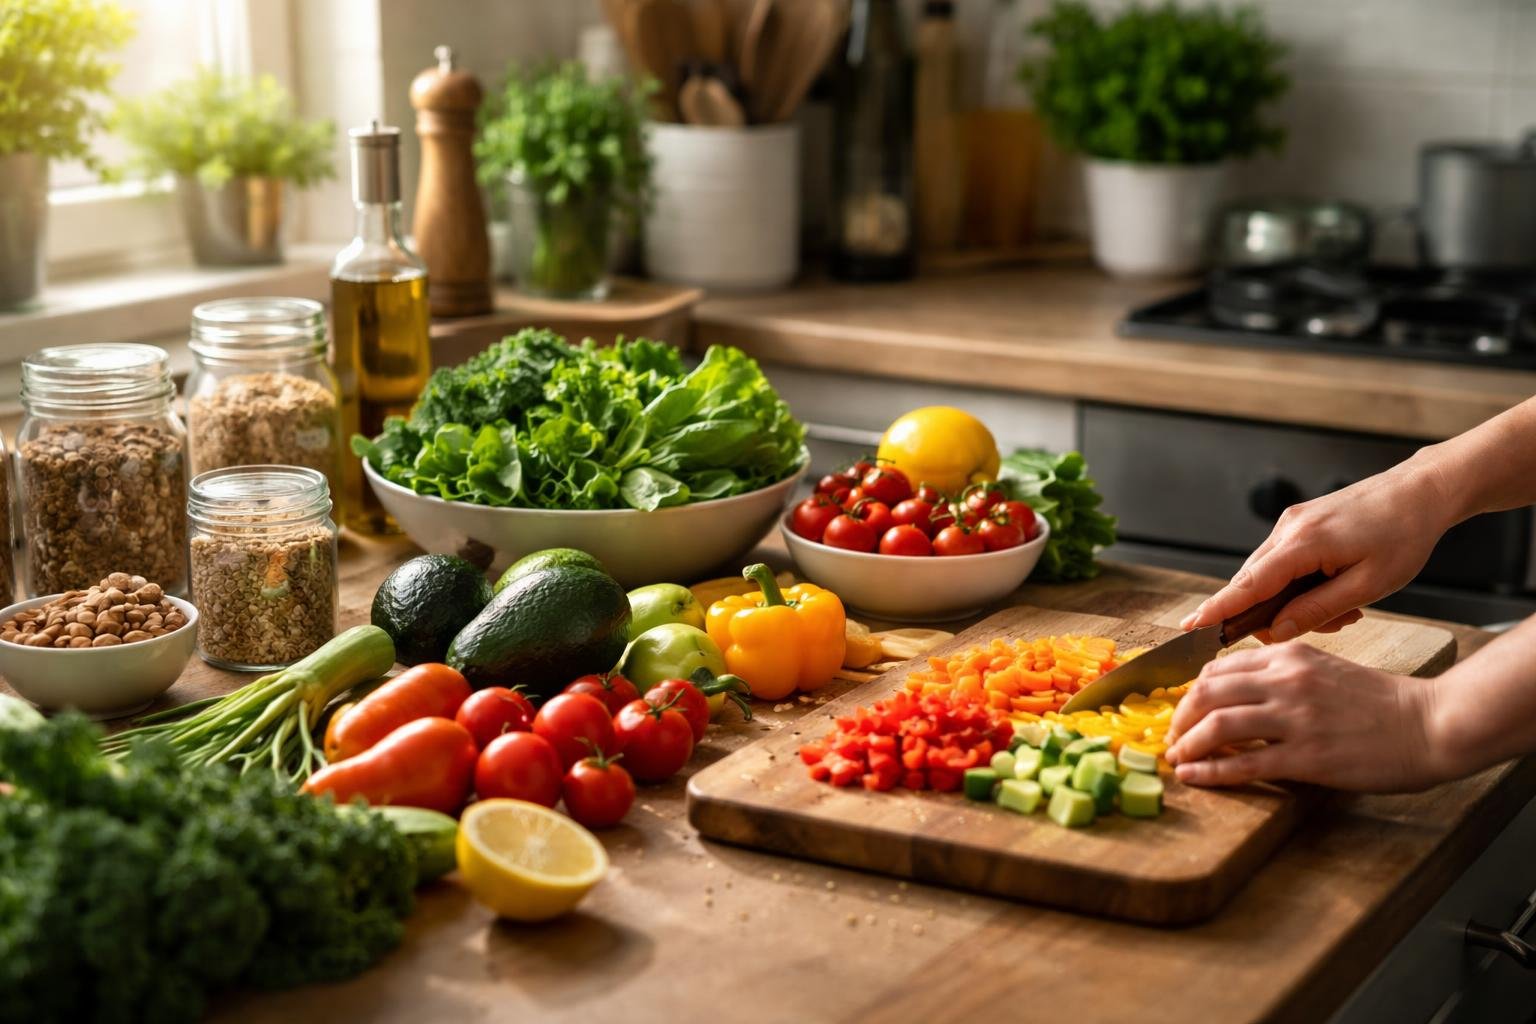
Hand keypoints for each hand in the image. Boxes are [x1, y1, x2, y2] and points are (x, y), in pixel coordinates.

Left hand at [1164, 643, 1446, 791]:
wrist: (1429, 724)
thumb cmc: (1380, 702)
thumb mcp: (1324, 671)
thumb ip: (1281, 676)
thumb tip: (1236, 693)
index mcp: (1289, 657)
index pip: (1217, 669)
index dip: (1190, 692)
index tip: (1182, 710)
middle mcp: (1286, 681)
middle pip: (1207, 693)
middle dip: (1180, 718)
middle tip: (1172, 737)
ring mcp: (1295, 718)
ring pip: (1217, 726)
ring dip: (1187, 745)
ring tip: (1177, 759)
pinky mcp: (1307, 757)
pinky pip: (1244, 765)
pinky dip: (1210, 772)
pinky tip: (1194, 778)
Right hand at [1179, 459, 1453, 642]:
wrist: (1420, 491)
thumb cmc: (1403, 535)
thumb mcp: (1369, 585)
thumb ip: (1318, 609)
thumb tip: (1278, 630)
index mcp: (1303, 543)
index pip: (1249, 584)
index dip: (1219, 609)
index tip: (1191, 627)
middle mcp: (1287, 529)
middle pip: (1253, 582)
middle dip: (1273, 614)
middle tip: (1323, 626)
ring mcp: (1291, 523)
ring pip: (1269, 575)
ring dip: (1293, 601)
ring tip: (1345, 609)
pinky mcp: (1299, 523)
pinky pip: (1283, 563)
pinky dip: (1299, 585)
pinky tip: (1335, 591)